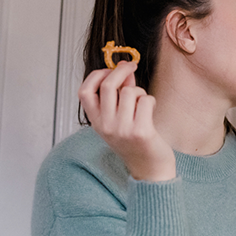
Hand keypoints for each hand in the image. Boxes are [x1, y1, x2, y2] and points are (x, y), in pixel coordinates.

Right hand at [78, 62, 175, 180]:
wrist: (149, 169)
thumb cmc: (135, 142)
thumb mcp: (119, 120)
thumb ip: (118, 95)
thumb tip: (124, 67)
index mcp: (96, 122)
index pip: (84, 92)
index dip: (96, 75)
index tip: (108, 70)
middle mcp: (105, 126)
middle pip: (108, 85)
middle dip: (121, 71)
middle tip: (131, 66)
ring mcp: (122, 129)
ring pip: (129, 92)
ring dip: (139, 92)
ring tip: (143, 104)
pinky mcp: (141, 131)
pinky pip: (145, 100)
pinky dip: (150, 101)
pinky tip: (151, 112)